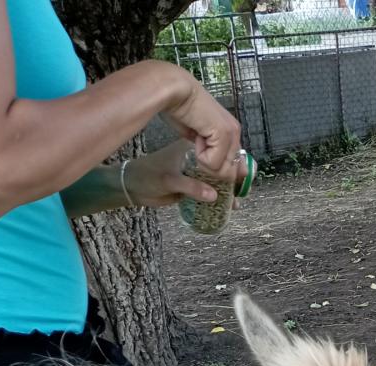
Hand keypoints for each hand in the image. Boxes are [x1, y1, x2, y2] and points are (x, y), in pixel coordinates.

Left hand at [122, 140, 249, 207]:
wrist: (133, 186)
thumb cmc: (148, 176)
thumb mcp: (169, 181)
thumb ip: (191, 187)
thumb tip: (214, 196)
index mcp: (193, 149)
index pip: (218, 152)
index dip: (230, 163)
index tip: (238, 179)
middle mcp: (198, 158)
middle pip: (223, 165)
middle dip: (235, 178)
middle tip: (242, 192)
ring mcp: (197, 171)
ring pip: (219, 178)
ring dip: (229, 189)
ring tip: (236, 202)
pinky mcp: (194, 184)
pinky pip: (212, 188)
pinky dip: (222, 196)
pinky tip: (230, 205)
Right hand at [161, 71, 242, 182]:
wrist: (175, 90)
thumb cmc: (181, 109)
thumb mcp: (198, 137)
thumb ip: (212, 153)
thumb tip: (219, 170)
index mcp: (231, 133)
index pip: (236, 168)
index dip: (220, 172)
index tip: (204, 159)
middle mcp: (235, 133)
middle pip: (230, 173)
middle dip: (211, 167)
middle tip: (198, 145)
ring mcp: (232, 133)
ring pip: (223, 170)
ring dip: (204, 160)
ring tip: (197, 136)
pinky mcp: (224, 134)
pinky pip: (213, 162)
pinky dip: (200, 154)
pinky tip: (197, 134)